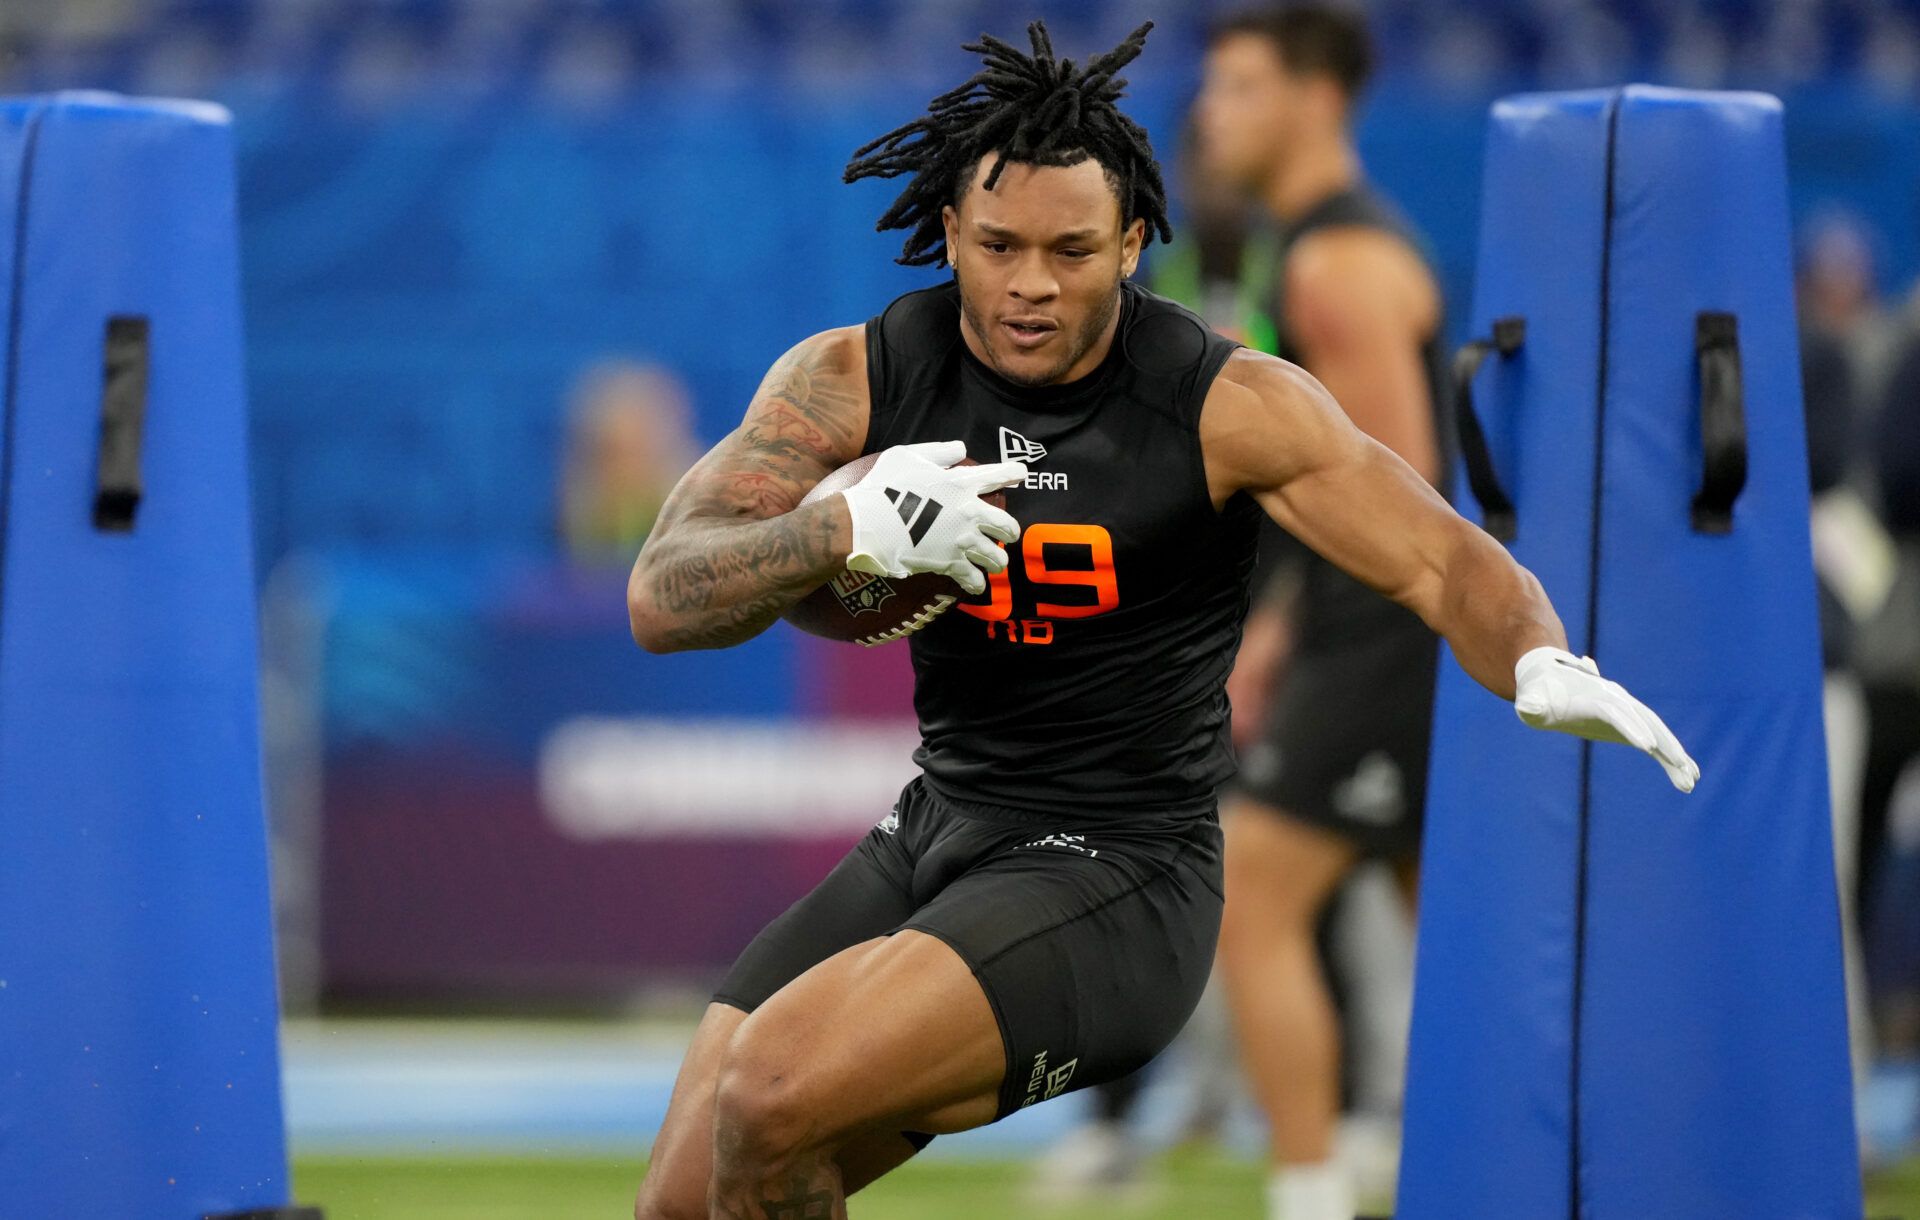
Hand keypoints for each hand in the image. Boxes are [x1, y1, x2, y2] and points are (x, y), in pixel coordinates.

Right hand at [841, 441, 1024, 594]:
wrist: (866, 522)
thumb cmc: (883, 485)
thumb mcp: (907, 455)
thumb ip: (939, 451)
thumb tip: (961, 449)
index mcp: (961, 482)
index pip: (998, 474)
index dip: (1014, 472)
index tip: (1021, 473)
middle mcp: (969, 512)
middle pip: (1008, 525)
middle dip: (1009, 531)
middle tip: (1003, 534)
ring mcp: (962, 540)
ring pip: (998, 557)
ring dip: (996, 559)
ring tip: (990, 561)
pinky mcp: (950, 563)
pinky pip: (975, 579)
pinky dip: (976, 583)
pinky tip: (974, 583)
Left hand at [1512, 646, 1699, 791]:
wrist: (1549, 681)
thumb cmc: (1538, 694)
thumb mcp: (1531, 700)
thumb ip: (1530, 705)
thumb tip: (1528, 708)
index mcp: (1596, 696)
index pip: (1617, 712)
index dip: (1630, 728)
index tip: (1646, 747)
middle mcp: (1619, 701)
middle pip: (1647, 722)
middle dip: (1665, 745)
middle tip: (1682, 769)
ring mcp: (1627, 712)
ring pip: (1658, 733)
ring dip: (1675, 755)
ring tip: (1691, 781)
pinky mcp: (1629, 725)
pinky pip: (1655, 741)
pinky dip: (1670, 758)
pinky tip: (1688, 777)